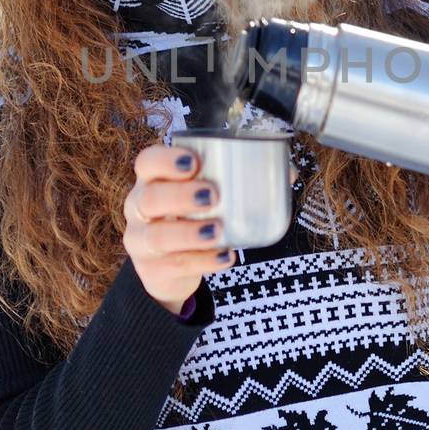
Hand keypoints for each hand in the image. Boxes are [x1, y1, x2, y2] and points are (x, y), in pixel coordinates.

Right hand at [122, 145, 232, 314]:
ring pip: (157, 236)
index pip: (147, 162)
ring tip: (218, 230)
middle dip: (180, 195)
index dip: (165, 160)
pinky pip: (174, 266)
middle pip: (149, 197)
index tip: (193, 162)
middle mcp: (140, 208)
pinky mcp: (151, 270)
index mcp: (153, 181)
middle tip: (213, 195)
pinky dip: (202, 262)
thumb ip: (243, 180)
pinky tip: (224, 257)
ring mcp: (142, 241)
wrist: (170, 268)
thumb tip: (288, 172)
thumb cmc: (191, 218)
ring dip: (189, 232)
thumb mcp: (205, 198)